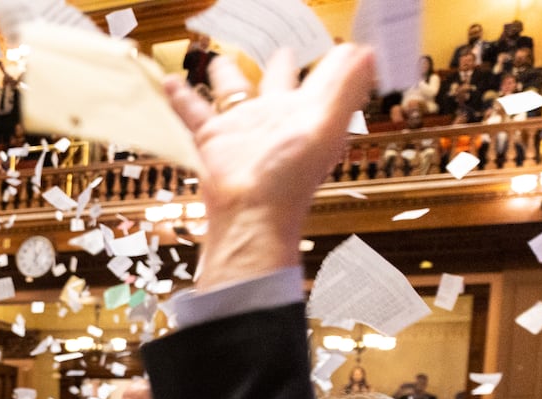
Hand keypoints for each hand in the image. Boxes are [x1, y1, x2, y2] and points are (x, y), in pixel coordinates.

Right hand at [162, 45, 374, 287]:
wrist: (249, 213)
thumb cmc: (290, 177)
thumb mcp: (327, 125)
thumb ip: (346, 87)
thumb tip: (370, 52)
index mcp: (305, 110)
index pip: (324, 76)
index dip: (332, 58)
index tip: (338, 41)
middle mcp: (274, 115)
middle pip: (277, 80)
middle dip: (279, 63)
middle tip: (282, 47)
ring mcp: (241, 125)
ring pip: (231, 91)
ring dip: (224, 74)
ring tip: (218, 59)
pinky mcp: (211, 137)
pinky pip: (193, 110)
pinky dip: (181, 95)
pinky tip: (172, 79)